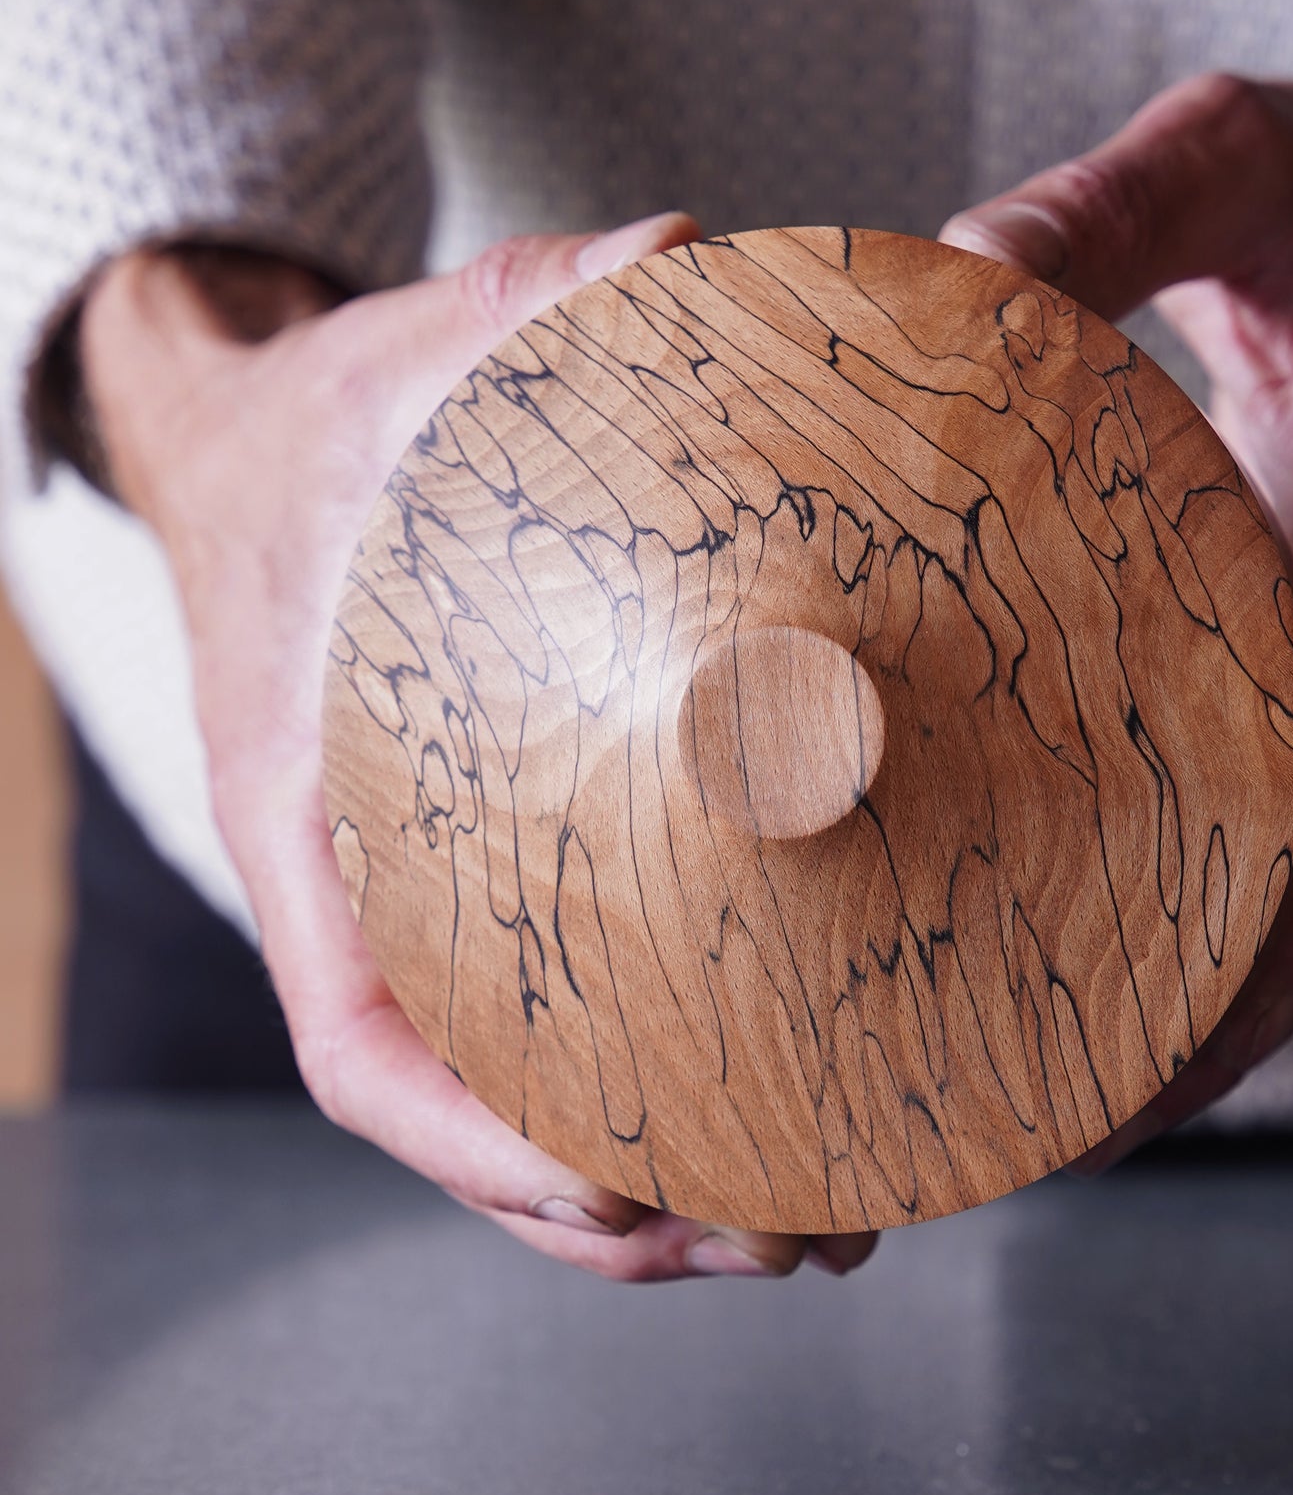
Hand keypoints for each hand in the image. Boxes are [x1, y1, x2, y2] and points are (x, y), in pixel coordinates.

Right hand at [80, 215, 878, 1278]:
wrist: (263, 448)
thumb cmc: (331, 427)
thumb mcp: (408, 351)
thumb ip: (529, 308)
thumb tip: (688, 259)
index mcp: (310, 812)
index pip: (364, 1036)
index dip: (482, 1142)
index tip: (622, 1186)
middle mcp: (365, 889)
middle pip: (469, 1122)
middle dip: (625, 1208)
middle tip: (807, 1234)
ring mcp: (426, 900)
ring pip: (524, 1107)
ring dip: (661, 1193)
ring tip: (827, 1225)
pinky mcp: (491, 881)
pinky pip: (561, 1023)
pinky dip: (659, 1092)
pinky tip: (783, 1108)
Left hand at [941, 57, 1292, 1164]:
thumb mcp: (1252, 169)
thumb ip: (1117, 206)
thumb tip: (949, 270)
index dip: (1214, 998)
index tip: (1084, 1094)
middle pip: (1274, 954)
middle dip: (1144, 1066)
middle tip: (972, 1142)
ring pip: (1256, 942)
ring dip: (1143, 1041)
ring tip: (978, 1116)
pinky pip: (1236, 875)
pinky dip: (1155, 956)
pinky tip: (1032, 987)